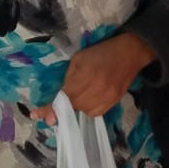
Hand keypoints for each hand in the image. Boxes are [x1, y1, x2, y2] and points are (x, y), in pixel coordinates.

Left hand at [36, 33, 155, 122]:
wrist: (130, 53)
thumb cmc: (101, 52)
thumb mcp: (79, 59)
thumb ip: (69, 78)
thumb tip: (60, 97)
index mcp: (86, 76)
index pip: (65, 98)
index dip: (51, 108)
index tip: (38, 115)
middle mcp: (97, 90)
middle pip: (75, 106)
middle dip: (66, 104)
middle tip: (66, 95)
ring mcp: (108, 97)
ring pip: (86, 112)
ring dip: (79, 106)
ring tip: (82, 94)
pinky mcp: (115, 101)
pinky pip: (97, 112)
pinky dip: (90, 108)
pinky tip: (91, 98)